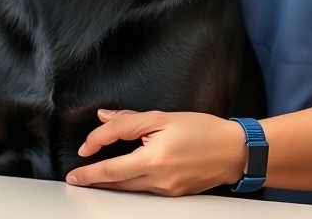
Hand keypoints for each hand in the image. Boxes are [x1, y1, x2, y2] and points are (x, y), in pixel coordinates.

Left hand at [66, 109, 247, 196]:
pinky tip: (121, 177)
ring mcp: (166, 191)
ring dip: (109, 184)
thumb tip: (103, 118)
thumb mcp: (163, 117)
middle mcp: (158, 180)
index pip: (110, 168)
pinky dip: (129, 184)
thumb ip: (128, 120)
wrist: (236, 151)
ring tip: (91, 179)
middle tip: (75, 178)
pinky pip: (144, 190)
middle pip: (116, 184)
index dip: (90, 167)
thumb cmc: (203, 131)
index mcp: (153, 160)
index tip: (80, 160)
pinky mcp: (174, 194)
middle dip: (94, 181)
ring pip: (129, 190)